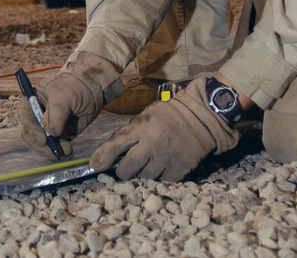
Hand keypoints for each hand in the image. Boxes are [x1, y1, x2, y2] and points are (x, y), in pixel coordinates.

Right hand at [18, 52, 121, 157]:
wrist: (91, 90)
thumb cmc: (75, 88)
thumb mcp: (65, 97)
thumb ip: (56, 115)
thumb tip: (52, 134)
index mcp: (32, 101)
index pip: (24, 118)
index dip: (31, 130)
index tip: (43, 140)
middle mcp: (36, 116)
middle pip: (30, 135)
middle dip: (41, 145)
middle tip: (55, 151)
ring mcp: (46, 127)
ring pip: (41, 145)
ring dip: (52, 150)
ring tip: (67, 150)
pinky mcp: (57, 135)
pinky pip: (54, 147)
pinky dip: (59, 151)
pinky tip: (68, 149)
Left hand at [89, 77, 239, 180]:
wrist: (201, 118)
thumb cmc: (169, 115)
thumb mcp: (146, 117)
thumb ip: (129, 134)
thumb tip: (108, 154)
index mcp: (141, 128)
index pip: (115, 145)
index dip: (102, 158)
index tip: (95, 166)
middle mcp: (152, 145)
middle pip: (126, 170)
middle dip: (122, 171)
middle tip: (125, 167)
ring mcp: (165, 159)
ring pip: (143, 177)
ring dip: (141, 174)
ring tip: (148, 162)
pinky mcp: (178, 170)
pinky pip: (160, 181)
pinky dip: (158, 177)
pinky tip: (161, 166)